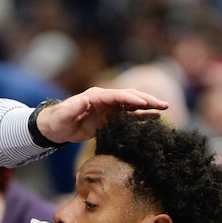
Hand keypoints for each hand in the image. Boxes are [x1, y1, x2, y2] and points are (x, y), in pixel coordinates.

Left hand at [36, 87, 168, 143]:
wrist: (56, 127)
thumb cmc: (58, 120)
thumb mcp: (64, 115)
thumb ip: (74, 108)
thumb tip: (84, 101)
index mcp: (96, 96)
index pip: (116, 95)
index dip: (130, 98)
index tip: (143, 103)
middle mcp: (105, 99)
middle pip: (129, 97)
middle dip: (146, 100)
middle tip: (163, 104)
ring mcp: (109, 108)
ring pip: (132, 105)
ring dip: (148, 107)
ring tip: (165, 108)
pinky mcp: (110, 118)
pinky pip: (129, 116)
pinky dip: (142, 116)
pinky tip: (155, 117)